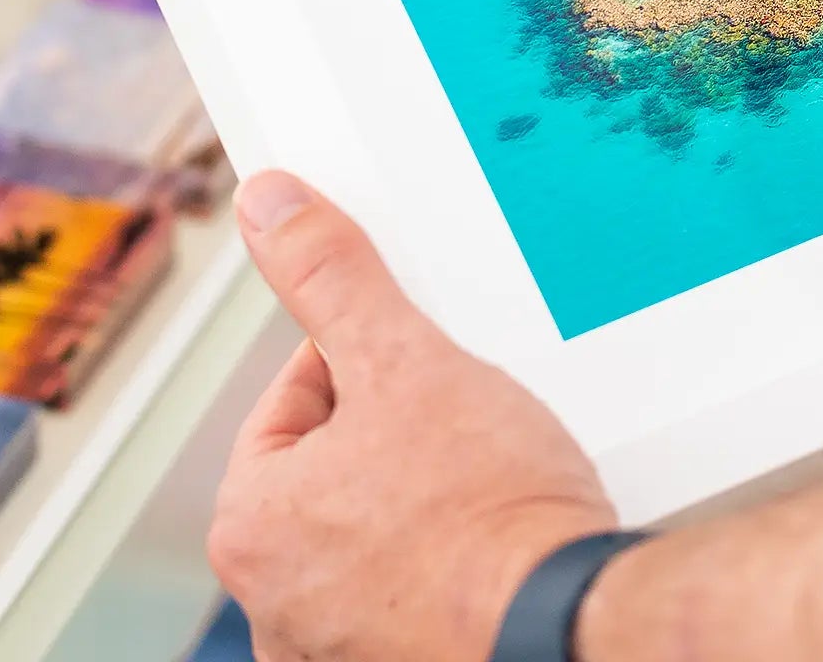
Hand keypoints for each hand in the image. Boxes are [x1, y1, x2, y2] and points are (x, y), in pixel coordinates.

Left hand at [208, 171, 614, 660]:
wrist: (570, 628)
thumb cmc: (489, 514)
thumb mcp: (407, 362)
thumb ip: (332, 278)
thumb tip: (270, 205)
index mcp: (252, 525)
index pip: (301, 395)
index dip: (377, 361)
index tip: (431, 371)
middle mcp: (276, 605)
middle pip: (342, 466)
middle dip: (404, 436)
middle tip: (467, 431)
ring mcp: (337, 650)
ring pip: (383, 529)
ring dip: (429, 502)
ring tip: (488, 490)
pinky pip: (419, 592)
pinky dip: (452, 568)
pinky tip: (497, 549)